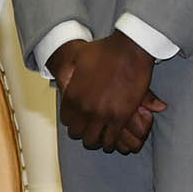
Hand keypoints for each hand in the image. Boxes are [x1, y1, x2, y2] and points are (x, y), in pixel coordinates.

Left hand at [52, 33, 169, 154]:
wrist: (129, 49)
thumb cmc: (104, 51)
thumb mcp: (77, 57)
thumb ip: (67, 72)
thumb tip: (62, 80)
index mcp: (72, 95)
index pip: (66, 120)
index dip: (73, 120)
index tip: (80, 118)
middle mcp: (84, 108)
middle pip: (77, 133)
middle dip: (83, 131)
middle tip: (91, 128)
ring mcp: (102, 114)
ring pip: (93, 141)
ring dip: (97, 139)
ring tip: (102, 135)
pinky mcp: (121, 117)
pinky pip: (111, 139)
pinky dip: (110, 141)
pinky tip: (112, 137)